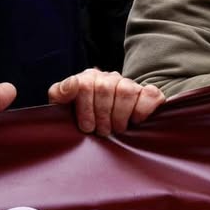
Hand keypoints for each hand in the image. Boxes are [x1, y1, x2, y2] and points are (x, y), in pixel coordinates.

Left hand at [48, 69, 163, 135]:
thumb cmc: (83, 120)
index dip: (85, 109)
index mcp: (88, 78)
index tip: (87, 127)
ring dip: (120, 115)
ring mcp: (129, 84)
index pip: (84, 85)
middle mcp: (109, 78)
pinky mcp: (148, 93)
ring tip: (116, 129)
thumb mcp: (65, 108)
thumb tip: (72, 83)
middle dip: (102, 115)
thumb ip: (59, 93)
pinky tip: (135, 121)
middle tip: (102, 131)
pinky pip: (150, 94)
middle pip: (105, 88)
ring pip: (126, 91)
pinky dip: (143, 109)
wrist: (105, 127)